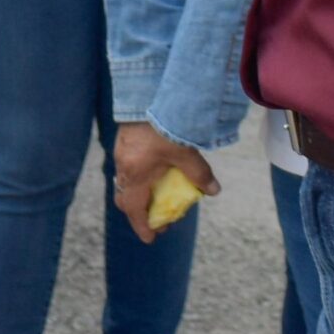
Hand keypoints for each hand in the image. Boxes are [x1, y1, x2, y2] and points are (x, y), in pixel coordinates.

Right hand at [113, 122, 217, 244]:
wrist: (147, 95)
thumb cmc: (165, 126)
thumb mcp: (186, 153)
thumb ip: (199, 174)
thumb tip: (213, 190)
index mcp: (136, 175)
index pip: (134, 210)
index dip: (142, 226)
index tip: (151, 238)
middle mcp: (124, 167)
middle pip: (125, 199)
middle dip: (139, 212)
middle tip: (158, 218)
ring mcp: (121, 153)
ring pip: (125, 181)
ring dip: (138, 193)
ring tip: (157, 194)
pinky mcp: (123, 141)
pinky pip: (127, 167)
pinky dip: (138, 176)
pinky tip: (153, 169)